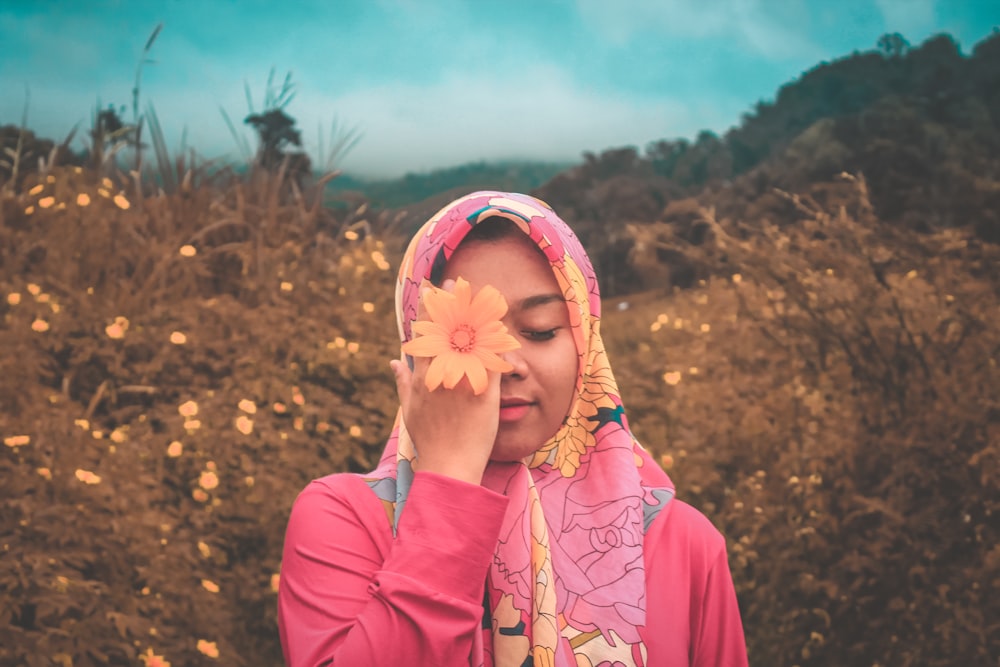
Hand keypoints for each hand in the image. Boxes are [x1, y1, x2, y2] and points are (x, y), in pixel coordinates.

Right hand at [389, 280, 499, 484]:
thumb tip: (394, 362)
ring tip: (481, 296)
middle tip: (456, 282)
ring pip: (469, 341)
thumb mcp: (409, 411)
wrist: (449, 466)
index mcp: (422, 377)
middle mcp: (440, 375)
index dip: (428, 309)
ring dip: (476, 316)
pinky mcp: (484, 392)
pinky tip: (502, 328)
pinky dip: (496, 344)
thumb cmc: (429, 441)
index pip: (424, 334)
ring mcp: (463, 382)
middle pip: (446, 330)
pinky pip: (491, 361)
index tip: (431, 289)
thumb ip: (402, 383)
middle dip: (450, 303)